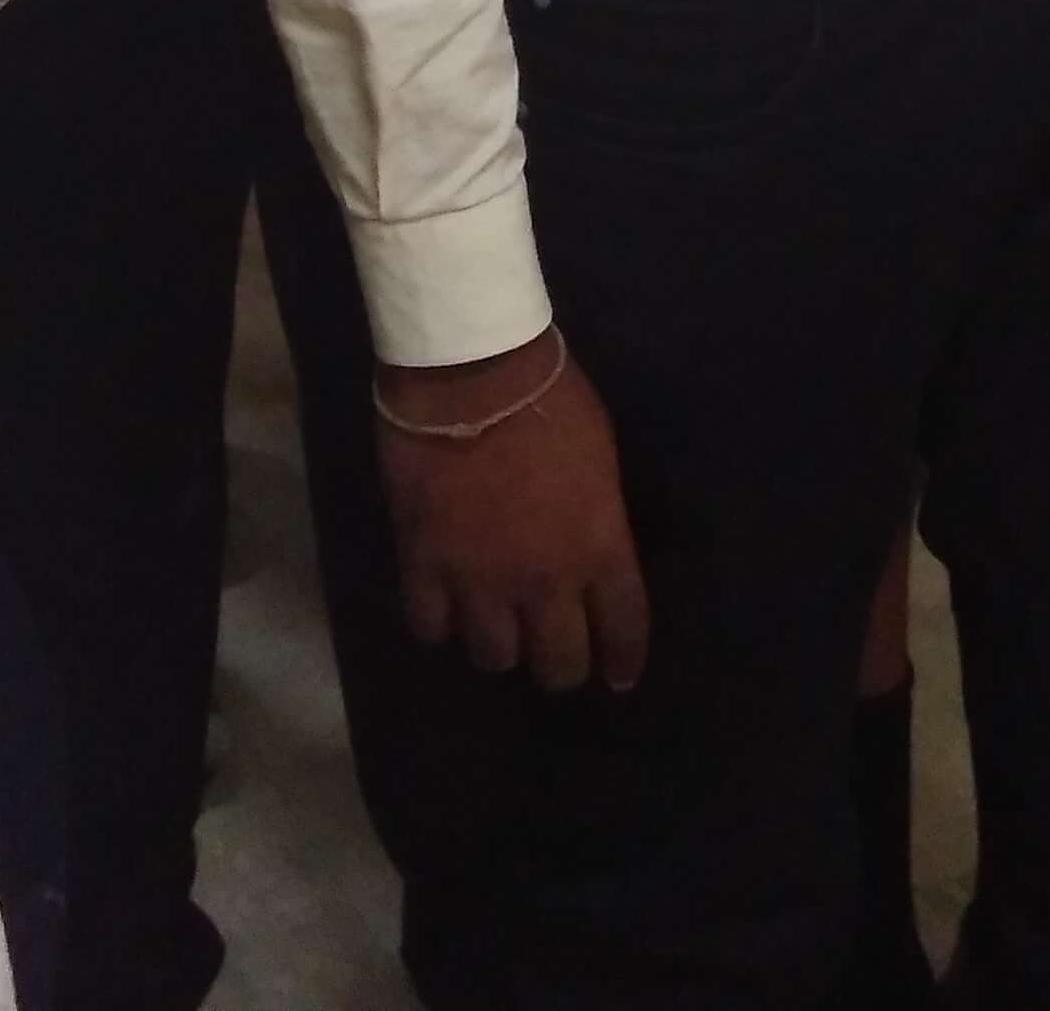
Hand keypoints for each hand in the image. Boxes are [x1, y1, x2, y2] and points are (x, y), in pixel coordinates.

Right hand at [378, 334, 649, 693]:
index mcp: (599, 548)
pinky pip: (429, 627)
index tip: (618, 677)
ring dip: (498, 645)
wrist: (471, 371)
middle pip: (558, 664)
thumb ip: (595, 518)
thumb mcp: (600, 457)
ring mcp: (480, 580)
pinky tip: (442, 607)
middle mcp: (544, 581)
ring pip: (494, 658)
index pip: (624, 631)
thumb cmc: (549, 396)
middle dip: (560, 664)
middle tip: (551, 650)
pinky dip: (438, 624)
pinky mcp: (424, 566)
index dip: (623, 661)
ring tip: (492, 623)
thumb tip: (583, 544)